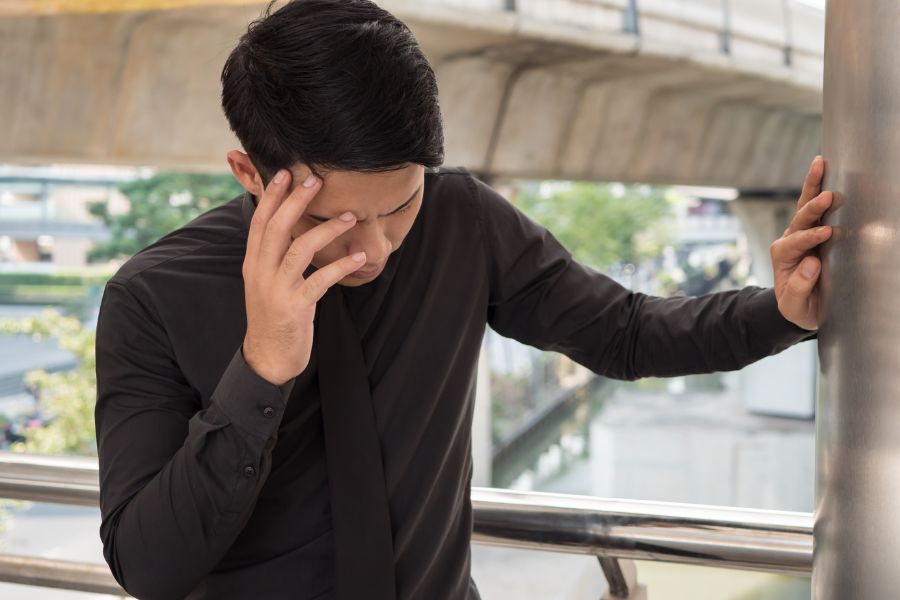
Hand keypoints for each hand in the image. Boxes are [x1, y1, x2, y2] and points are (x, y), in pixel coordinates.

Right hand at [241, 169, 365, 385]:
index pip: (260, 222)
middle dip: (296, 201)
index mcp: (253, 264)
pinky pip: (320, 280)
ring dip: (327, 230)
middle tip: (316, 180)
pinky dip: (341, 266)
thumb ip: (274, 258)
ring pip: (300, 249)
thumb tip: (289, 230)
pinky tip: (359, 258)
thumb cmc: (274, 317)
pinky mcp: (295, 307)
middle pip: (277, 228)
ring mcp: (277, 290)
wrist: (267, 358)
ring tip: (350, 217)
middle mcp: (261, 272)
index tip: (286, 173)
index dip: (272, 196)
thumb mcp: (266, 283)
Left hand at [770, 156, 832, 330]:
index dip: (809, 238)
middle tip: (828, 196)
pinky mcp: (814, 230)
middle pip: (798, 219)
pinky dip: (819, 187)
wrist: (802, 306)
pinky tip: (825, 168)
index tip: (827, 234)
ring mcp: (801, 233)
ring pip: (804, 206)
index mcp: (782, 257)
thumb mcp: (794, 307)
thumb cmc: (799, 307)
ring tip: (820, 164)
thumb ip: (797, 289)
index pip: (794, 244)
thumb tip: (811, 263)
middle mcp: (789, 241)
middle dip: (812, 207)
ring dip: (813, 186)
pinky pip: (816, 207)